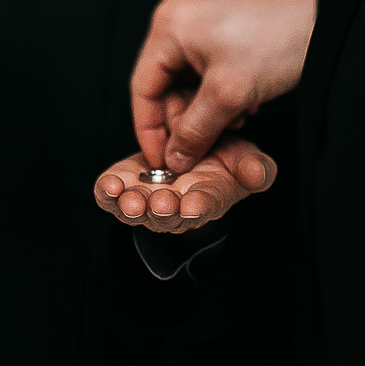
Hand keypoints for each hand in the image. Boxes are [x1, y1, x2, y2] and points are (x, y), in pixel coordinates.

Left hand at [93, 136, 277, 233]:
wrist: (189, 149)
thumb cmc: (222, 159)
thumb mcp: (245, 159)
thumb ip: (255, 169)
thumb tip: (258, 174)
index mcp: (207, 200)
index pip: (204, 207)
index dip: (199, 207)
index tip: (194, 205)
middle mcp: (175, 207)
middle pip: (167, 216)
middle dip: (163, 211)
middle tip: (162, 203)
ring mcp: (147, 200)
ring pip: (136, 211)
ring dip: (132, 207)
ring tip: (130, 199)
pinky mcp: (123, 187)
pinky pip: (111, 197)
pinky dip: (106, 193)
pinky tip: (108, 186)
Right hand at [132, 0, 316, 172]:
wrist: (330, 18)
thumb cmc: (280, 42)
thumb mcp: (229, 96)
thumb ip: (194, 131)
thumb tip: (174, 159)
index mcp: (169, 24)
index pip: (142, 87)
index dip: (149, 130)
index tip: (161, 161)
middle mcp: (177, 13)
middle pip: (165, 82)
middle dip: (186, 118)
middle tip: (205, 145)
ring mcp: (200, 14)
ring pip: (187, 77)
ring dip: (206, 108)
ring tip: (236, 120)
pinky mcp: (222, 21)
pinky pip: (205, 65)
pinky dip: (218, 90)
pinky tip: (244, 104)